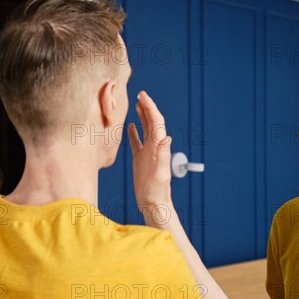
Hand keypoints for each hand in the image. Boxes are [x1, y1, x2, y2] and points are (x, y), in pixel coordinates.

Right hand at [128, 91, 172, 213]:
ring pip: (145, 130)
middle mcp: (154, 147)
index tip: (143, 96)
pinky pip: (136, 142)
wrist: (154, 204)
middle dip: (147, 107)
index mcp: (159, 147)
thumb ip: (163, 156)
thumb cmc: (158, 192)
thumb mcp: (161, 173)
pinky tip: (131, 126)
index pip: (156, 122)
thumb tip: (167, 137)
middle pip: (151, 122)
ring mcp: (147, 153)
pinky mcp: (140, 160)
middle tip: (140, 94)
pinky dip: (134, 133)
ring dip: (142, 116)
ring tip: (137, 104)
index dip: (150, 108)